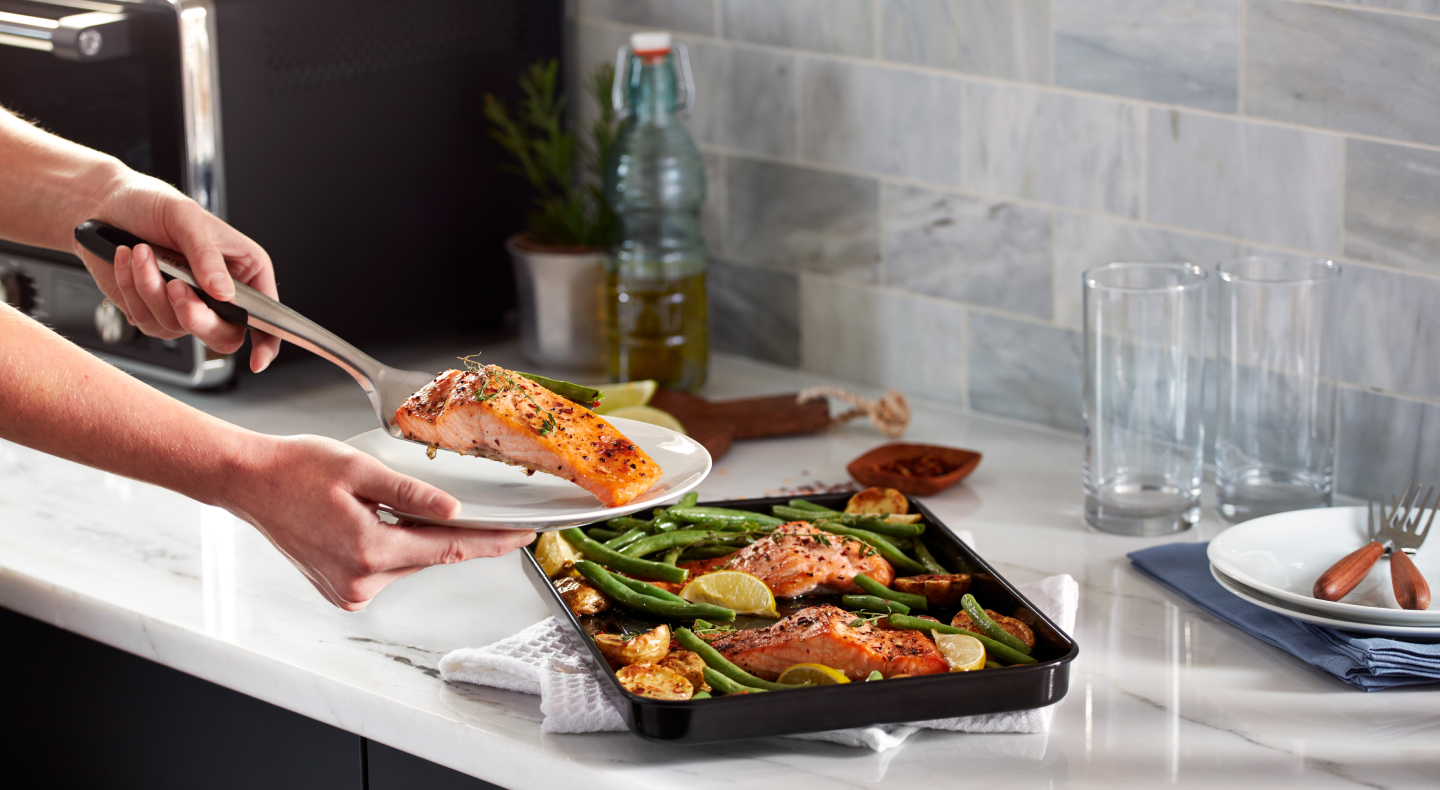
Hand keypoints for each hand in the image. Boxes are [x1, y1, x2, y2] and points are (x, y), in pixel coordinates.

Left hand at [73, 170, 281, 372]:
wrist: (105, 205)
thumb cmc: (152, 203)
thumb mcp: (186, 217)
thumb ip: (207, 256)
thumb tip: (224, 293)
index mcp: (243, 269)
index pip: (265, 314)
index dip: (266, 340)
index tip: (257, 358)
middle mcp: (218, 293)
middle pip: (223, 334)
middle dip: (196, 316)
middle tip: (177, 288)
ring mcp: (185, 307)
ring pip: (178, 326)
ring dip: (152, 289)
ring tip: (141, 252)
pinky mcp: (153, 312)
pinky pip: (146, 319)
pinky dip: (132, 288)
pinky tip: (128, 260)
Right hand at [223, 434, 535, 610]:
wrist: (248, 482)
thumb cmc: (295, 468)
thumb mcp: (360, 469)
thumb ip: (410, 494)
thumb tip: (452, 511)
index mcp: (368, 550)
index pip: (449, 549)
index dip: (492, 542)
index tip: (523, 536)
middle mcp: (359, 580)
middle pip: (430, 556)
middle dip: (453, 533)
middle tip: (475, 508)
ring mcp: (348, 591)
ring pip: (407, 562)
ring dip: (415, 537)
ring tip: (386, 501)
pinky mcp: (340, 590)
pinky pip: (385, 567)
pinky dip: (392, 546)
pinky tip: (375, 520)